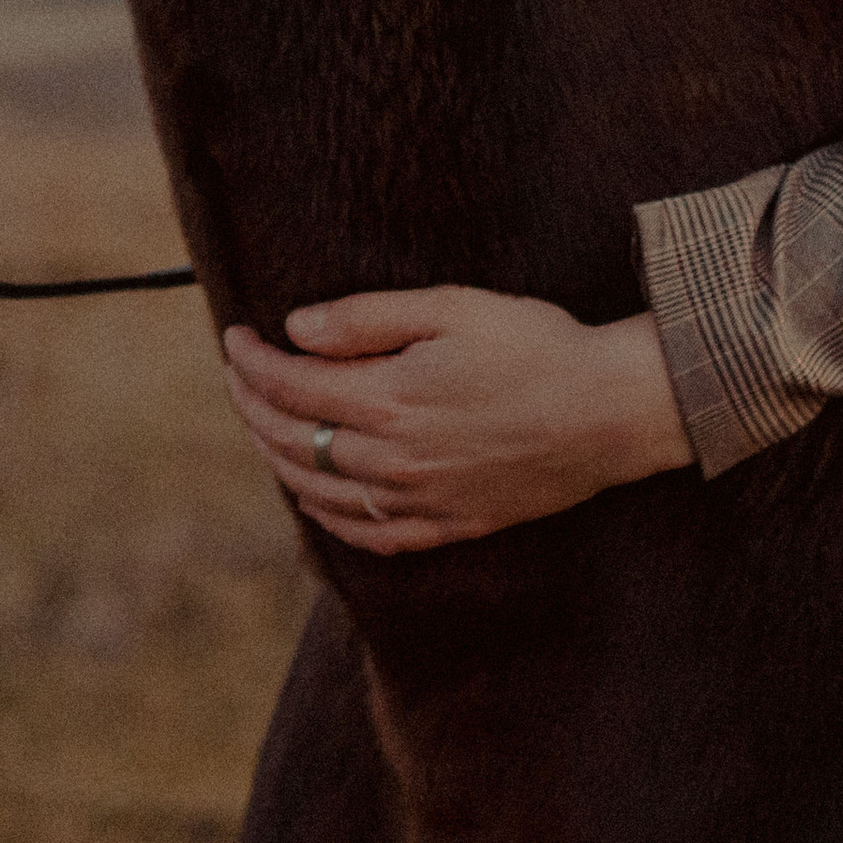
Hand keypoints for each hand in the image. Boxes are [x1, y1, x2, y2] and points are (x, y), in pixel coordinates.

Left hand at [223, 286, 693, 554]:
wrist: (608, 411)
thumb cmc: (534, 346)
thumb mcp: (450, 308)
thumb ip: (367, 319)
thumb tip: (296, 330)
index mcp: (389, 401)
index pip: (290, 387)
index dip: (251, 360)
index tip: (234, 335)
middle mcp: (393, 461)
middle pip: (292, 440)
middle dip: (252, 404)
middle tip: (237, 372)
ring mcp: (419, 501)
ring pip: (319, 491)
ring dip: (276, 457)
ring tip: (261, 424)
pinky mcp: (447, 524)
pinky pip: (366, 535)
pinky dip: (326, 516)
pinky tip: (315, 498)